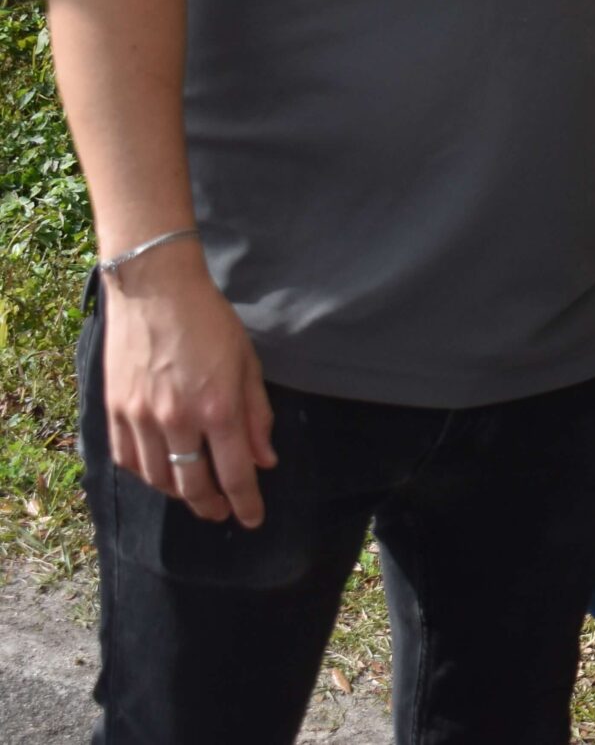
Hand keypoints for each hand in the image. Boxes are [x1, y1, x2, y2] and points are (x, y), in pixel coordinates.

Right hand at [102, 244, 275, 526]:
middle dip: (212, 506)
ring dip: (179, 494)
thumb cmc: (210, 322)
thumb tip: (265, 460)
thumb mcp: (248, 364)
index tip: (252, 520)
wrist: (156, 290)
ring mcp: (140, 417)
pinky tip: (161, 473)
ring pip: (158, 478)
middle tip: (223, 513)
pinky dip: (146, 474)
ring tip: (196, 495)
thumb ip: (257, 415)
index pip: (234, 473)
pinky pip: (128, 459)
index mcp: (218, 408)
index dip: (245, 502)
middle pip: (193, 485)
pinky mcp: (114, 411)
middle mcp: (177, 420)